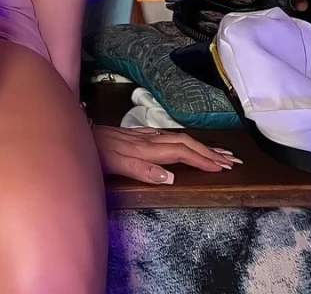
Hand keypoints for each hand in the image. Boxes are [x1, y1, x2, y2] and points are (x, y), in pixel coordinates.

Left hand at [92, 125, 240, 185]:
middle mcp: (148, 140)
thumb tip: (172, 177)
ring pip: (178, 138)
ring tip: (219, 152)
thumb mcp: (115, 165)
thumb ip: (142, 170)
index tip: (223, 168)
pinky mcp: (137, 135)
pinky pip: (168, 136)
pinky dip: (184, 141)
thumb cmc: (96, 154)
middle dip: (209, 152)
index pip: (182, 153)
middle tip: (232, 161)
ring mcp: (143, 136)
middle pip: (185, 143)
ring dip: (200, 145)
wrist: (78, 134)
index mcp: (147, 149)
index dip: (202, 160)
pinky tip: (187, 143)